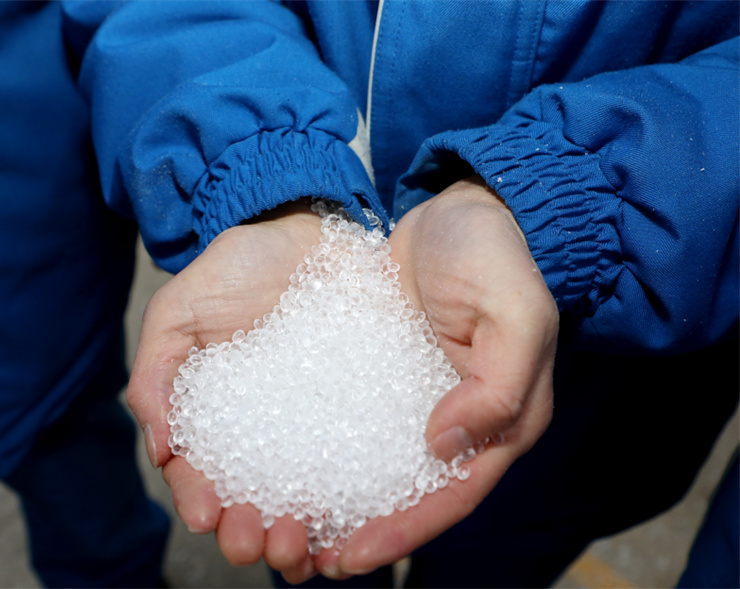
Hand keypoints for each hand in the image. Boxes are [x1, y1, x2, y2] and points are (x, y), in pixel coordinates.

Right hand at [126, 201, 323, 583]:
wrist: (304, 232)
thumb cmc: (235, 270)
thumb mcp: (178, 313)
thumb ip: (156, 375)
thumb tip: (157, 446)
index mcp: (213, 421)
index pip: (199, 477)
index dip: (198, 501)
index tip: (206, 513)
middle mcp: (262, 436)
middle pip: (251, 502)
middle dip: (247, 534)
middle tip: (252, 541)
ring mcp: (312, 430)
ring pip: (302, 499)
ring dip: (297, 535)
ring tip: (300, 544)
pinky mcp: (359, 414)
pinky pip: (357, 466)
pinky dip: (351, 504)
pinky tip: (350, 522)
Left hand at [315, 176, 558, 577]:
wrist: (465, 207)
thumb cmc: (498, 256)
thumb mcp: (514, 313)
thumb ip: (495, 385)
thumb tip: (442, 444)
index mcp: (502, 419)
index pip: (451, 494)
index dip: (403, 531)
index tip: (350, 557)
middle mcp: (459, 419)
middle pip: (411, 494)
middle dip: (363, 531)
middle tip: (307, 559)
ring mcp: (419, 397)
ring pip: (379, 465)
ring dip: (339, 500)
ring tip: (287, 525)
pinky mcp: (385, 373)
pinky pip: (355, 420)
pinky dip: (327, 448)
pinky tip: (287, 463)